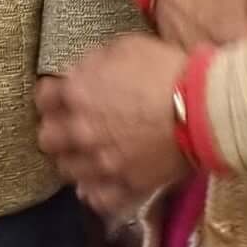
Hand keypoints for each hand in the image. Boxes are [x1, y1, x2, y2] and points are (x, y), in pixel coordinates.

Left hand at [35, 34, 191, 222]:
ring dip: (73, 160)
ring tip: (86, 154)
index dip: (51, 94)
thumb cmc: (166, 70)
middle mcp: (81, 132)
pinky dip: (95, 191)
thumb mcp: (126, 47)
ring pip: (67, 171)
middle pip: (47, 139)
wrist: (204, 109)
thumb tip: (81, 72)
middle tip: (69, 125)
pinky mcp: (125, 187)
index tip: (59, 94)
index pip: (42, 97)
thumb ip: (95, 61)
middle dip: (55, 130)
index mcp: (78, 93)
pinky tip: (101, 181)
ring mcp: (102, 164)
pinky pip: (97, 199)